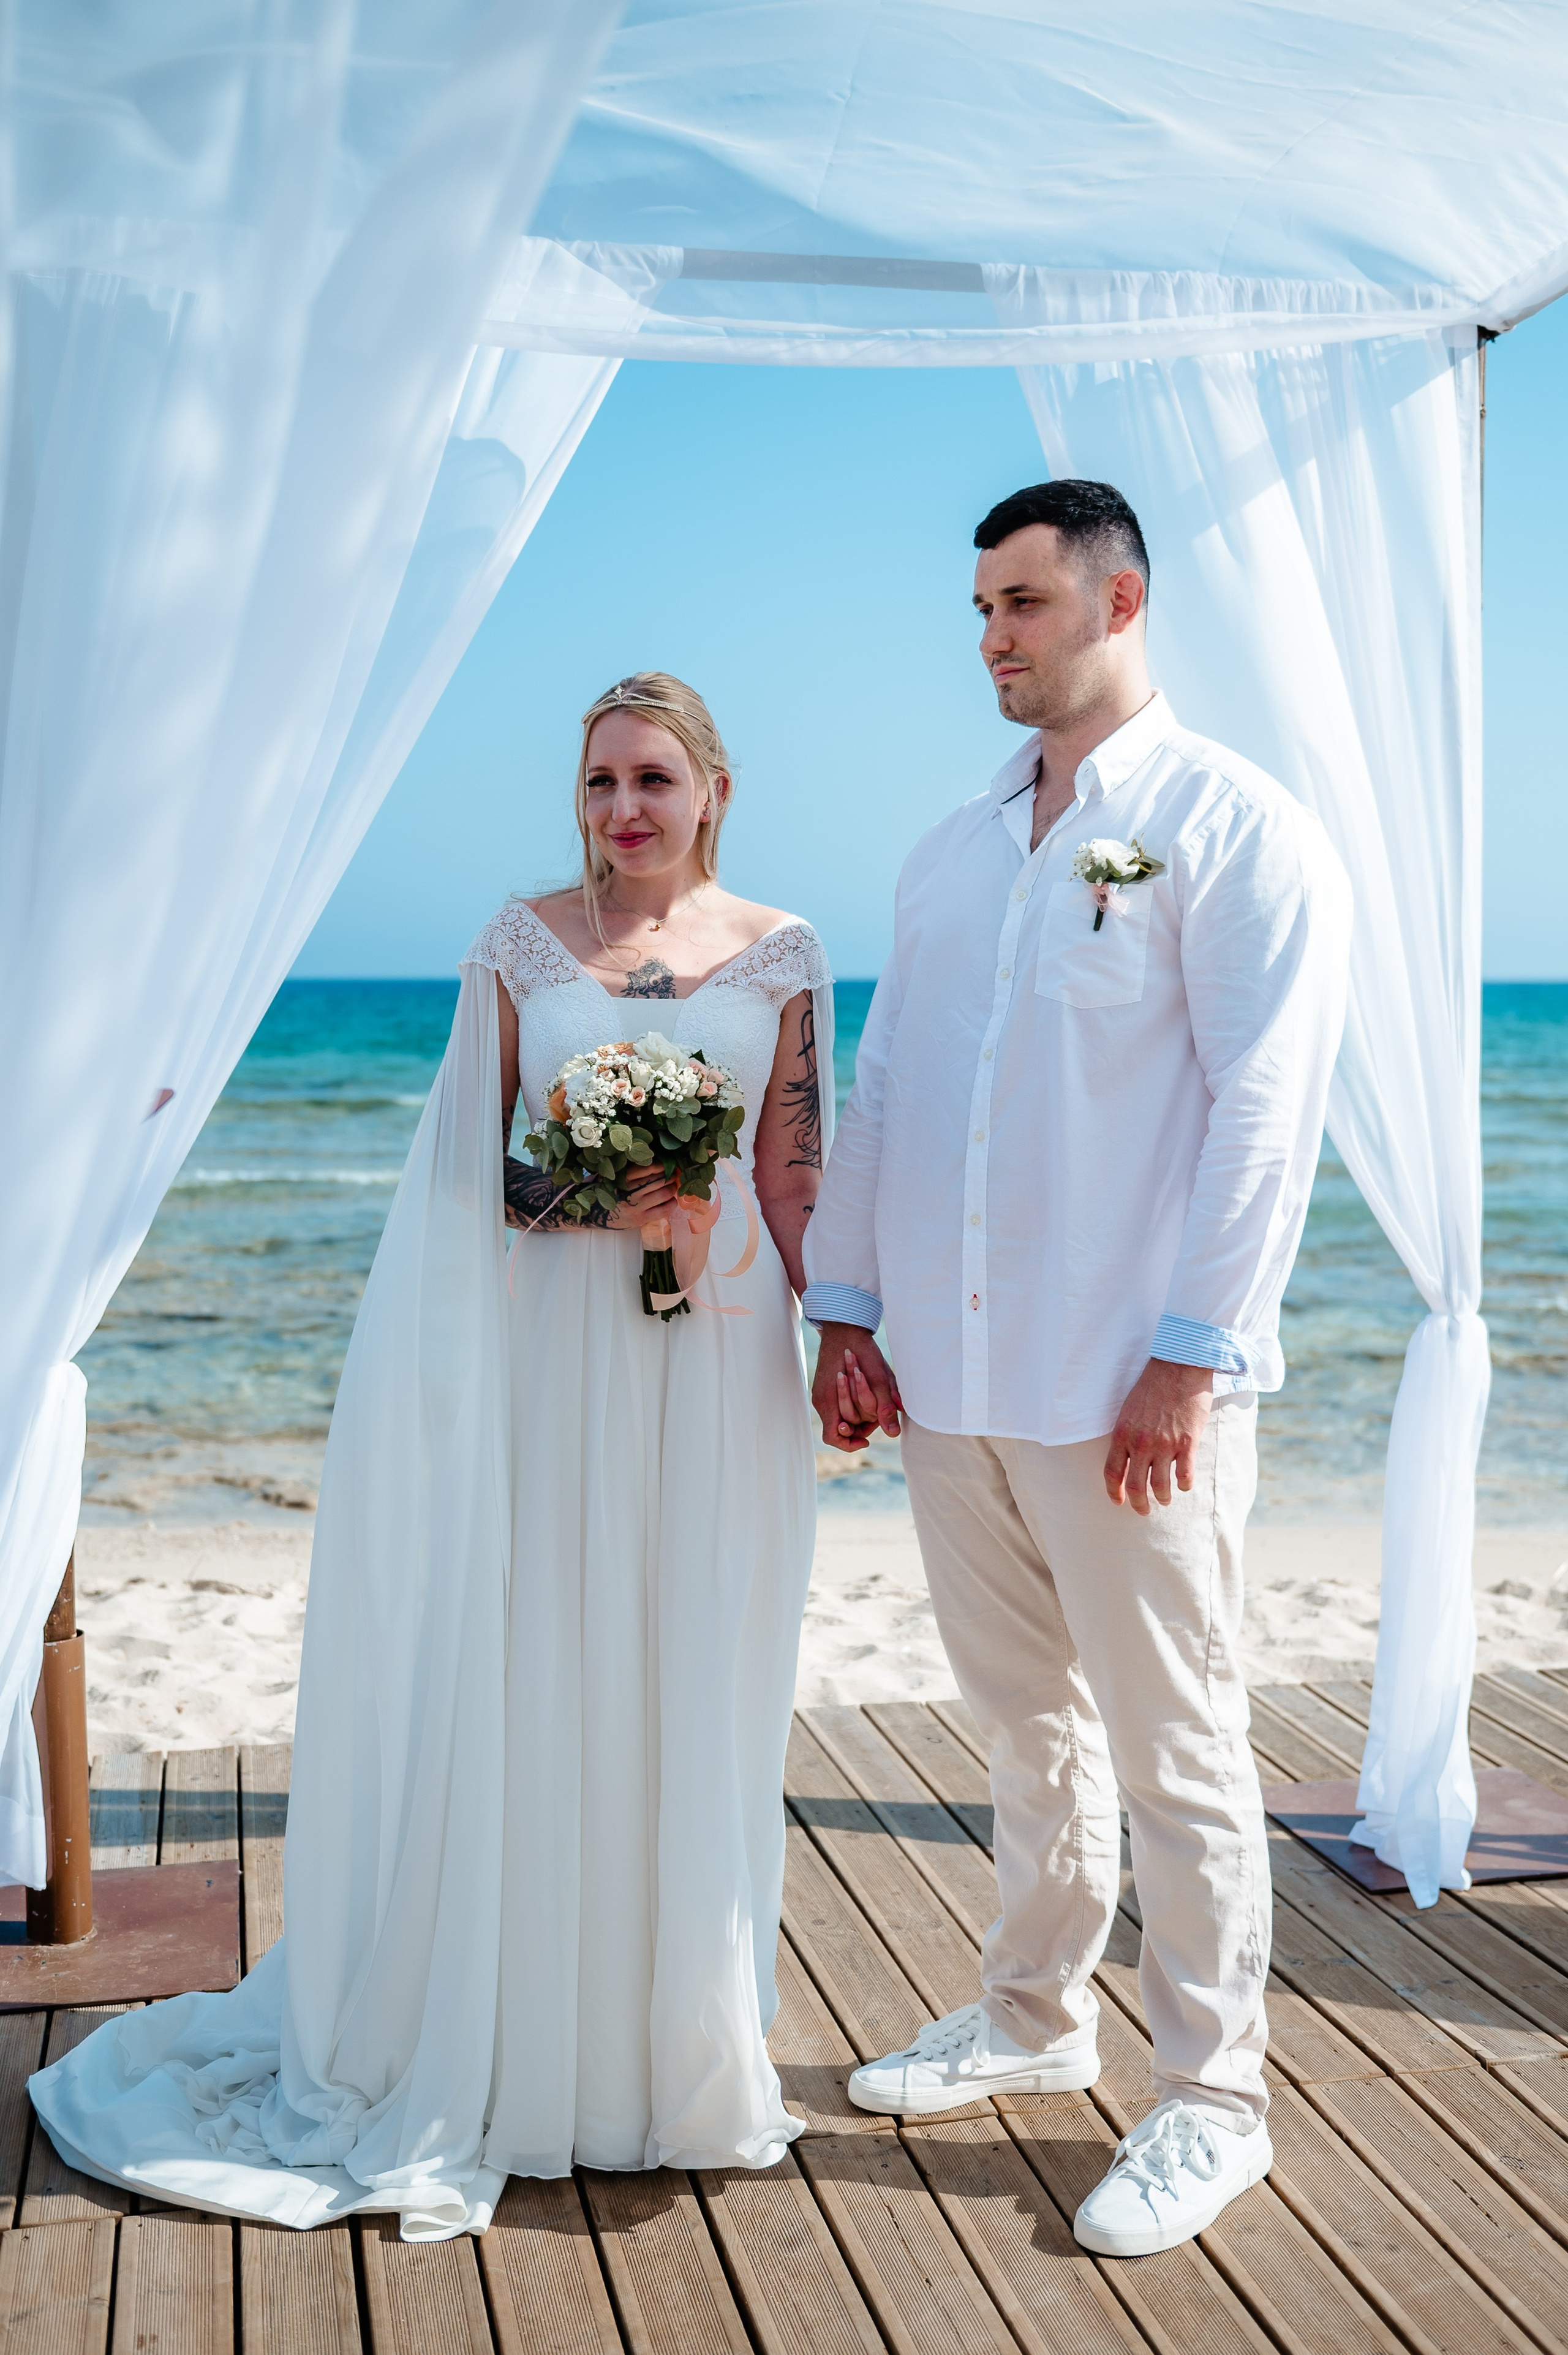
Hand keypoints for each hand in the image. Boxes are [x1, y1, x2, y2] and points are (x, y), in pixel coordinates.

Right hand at [605, 1163, 680, 1233]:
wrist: (595, 1213)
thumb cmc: (608, 1191)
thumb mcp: (615, 1176)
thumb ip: (632, 1170)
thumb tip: (658, 1163)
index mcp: (623, 1178)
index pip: (649, 1168)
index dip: (662, 1166)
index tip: (667, 1165)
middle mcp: (629, 1192)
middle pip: (659, 1180)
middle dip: (670, 1177)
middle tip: (673, 1175)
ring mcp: (635, 1207)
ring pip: (663, 1194)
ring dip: (672, 1189)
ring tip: (672, 1186)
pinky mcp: (640, 1219)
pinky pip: (663, 1210)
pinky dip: (671, 1204)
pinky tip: (671, 1200)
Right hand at [811, 1323, 902, 1452]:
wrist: (845, 1326)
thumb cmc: (862, 1350)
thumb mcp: (878, 1379)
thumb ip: (884, 1406)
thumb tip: (894, 1433)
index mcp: (828, 1401)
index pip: (832, 1437)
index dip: (849, 1444)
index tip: (867, 1439)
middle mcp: (820, 1400)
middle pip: (837, 1428)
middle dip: (858, 1427)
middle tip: (876, 1418)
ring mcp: (820, 1393)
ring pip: (837, 1415)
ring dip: (855, 1414)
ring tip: (872, 1404)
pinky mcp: (823, 1386)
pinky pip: (835, 1404)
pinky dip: (850, 1404)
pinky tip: (864, 1393)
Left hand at [1103, 1359, 1212, 1512]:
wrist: (1179, 1366)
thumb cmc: (1152, 1385)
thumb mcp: (1129, 1409)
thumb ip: (1127, 1434)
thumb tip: (1127, 1457)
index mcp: (1123, 1434)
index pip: (1112, 1472)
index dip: (1114, 1492)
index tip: (1119, 1501)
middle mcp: (1141, 1443)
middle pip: (1136, 1486)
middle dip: (1139, 1504)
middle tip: (1143, 1511)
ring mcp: (1165, 1444)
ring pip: (1161, 1487)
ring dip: (1163, 1498)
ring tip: (1166, 1500)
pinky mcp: (1188, 1442)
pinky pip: (1185, 1475)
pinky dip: (1184, 1485)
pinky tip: (1184, 1484)